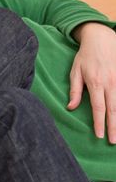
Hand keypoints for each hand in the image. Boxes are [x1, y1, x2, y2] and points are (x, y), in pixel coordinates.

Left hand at [68, 22, 115, 143]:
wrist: (101, 40)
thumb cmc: (85, 57)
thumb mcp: (75, 72)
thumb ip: (74, 91)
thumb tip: (70, 107)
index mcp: (96, 83)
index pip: (98, 108)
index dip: (99, 123)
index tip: (99, 135)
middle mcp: (110, 84)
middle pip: (113, 110)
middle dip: (113, 127)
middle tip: (112, 141)